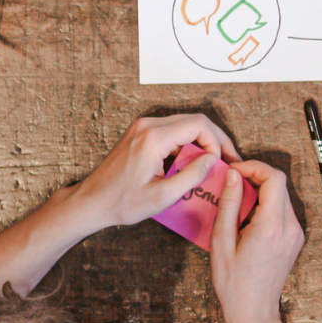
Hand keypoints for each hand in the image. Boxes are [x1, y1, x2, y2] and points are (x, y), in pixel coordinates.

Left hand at [65, 114, 242, 230]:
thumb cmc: (123, 202)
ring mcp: (143, 126)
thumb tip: (212, 159)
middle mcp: (148, 125)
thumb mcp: (163, 196)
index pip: (199, 124)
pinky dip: (187, 143)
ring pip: (185, 124)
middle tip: (229, 160)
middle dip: (215, 140)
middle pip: (194, 120)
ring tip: (214, 163)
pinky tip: (193, 162)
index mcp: (154, 138)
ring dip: (202, 141)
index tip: (221, 163)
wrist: (92, 201)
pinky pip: (172, 130)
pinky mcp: (141, 132)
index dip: (217, 142)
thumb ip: (192, 176)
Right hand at [210, 160, 304, 322]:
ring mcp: (296, 233)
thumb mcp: (221, 242)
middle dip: (255, 177)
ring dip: (260, 191)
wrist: (253, 311)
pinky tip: (247, 219)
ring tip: (236, 202)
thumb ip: (229, 205)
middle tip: (231, 183)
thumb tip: (233, 175)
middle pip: (279, 184)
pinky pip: (282, 211)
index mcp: (272, 226)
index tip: (234, 172)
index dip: (253, 167)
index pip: (274, 178)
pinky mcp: (295, 239)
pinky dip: (266, 205)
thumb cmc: (233, 283)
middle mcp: (290, 227)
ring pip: (281, 196)